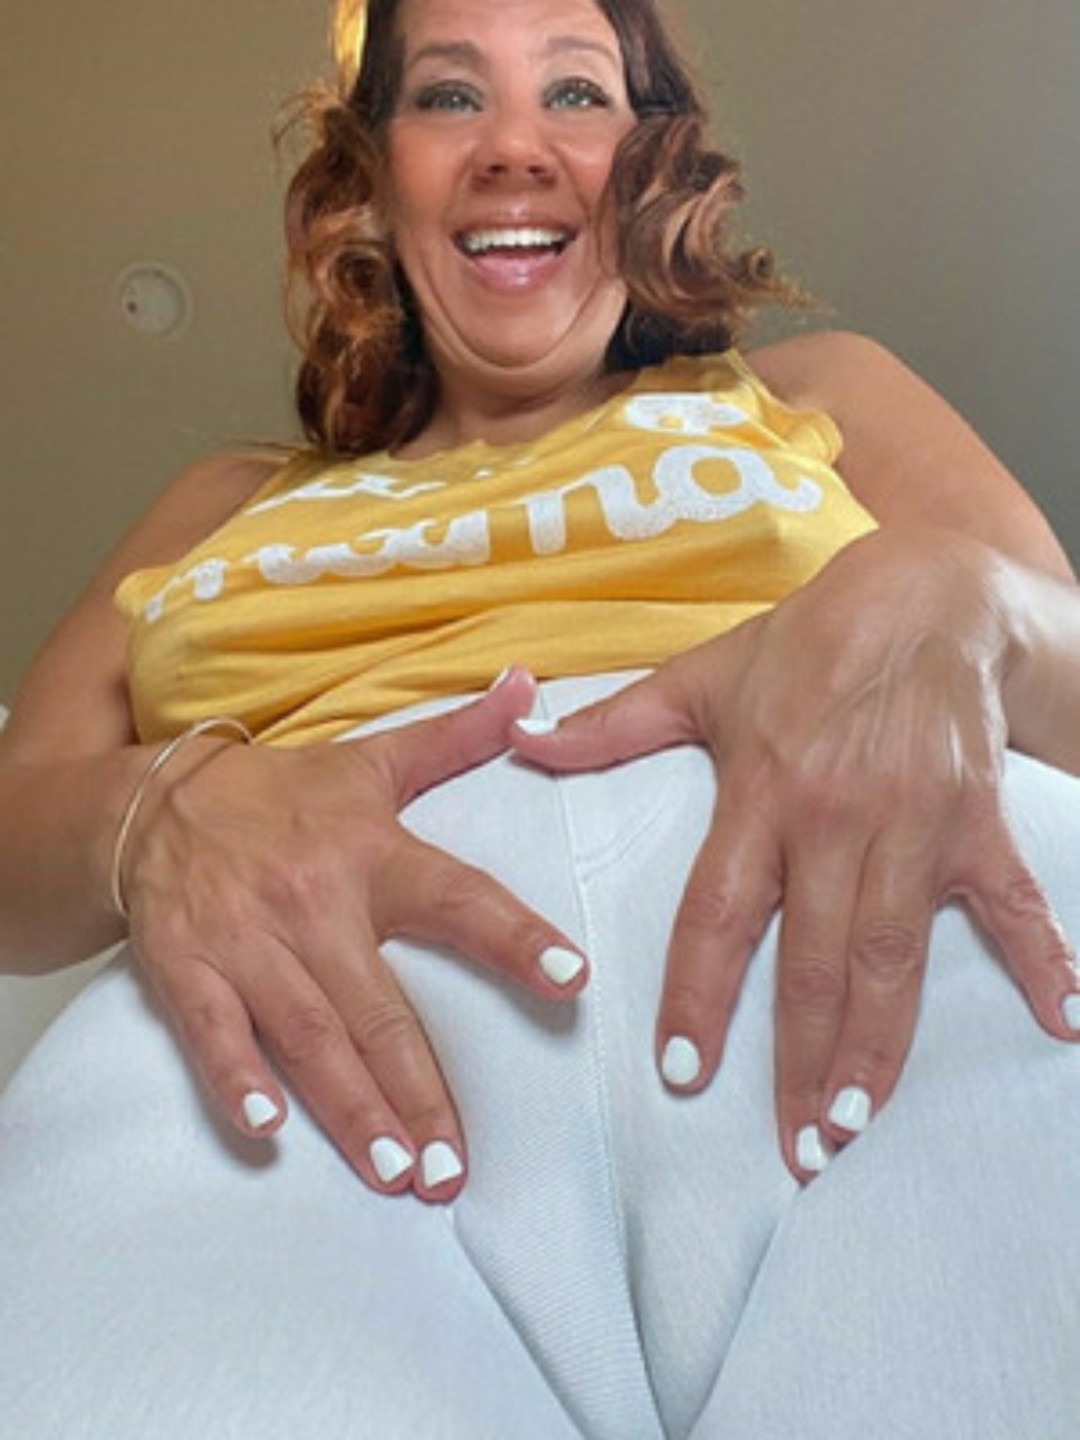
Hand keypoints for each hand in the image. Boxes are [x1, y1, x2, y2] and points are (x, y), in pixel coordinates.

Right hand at [121, 668, 586, 1201]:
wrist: (156, 803)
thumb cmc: (282, 795)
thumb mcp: (371, 761)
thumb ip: (457, 737)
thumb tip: (534, 688)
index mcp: (370, 853)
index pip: (456, 897)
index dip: (513, 937)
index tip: (569, 980)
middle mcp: (313, 901)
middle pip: (376, 1004)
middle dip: (418, 1088)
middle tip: (456, 1166)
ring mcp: (247, 941)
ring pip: (306, 1034)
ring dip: (350, 1109)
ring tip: (397, 1174)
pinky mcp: (188, 970)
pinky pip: (214, 1034)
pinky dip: (238, 1082)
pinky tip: (269, 1135)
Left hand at [512, 528, 1079, 1179]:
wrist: (922, 595)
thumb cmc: (807, 643)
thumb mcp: (702, 677)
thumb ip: (613, 725)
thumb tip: (522, 743)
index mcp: (761, 791)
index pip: (719, 911)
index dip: (700, 994)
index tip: (684, 1071)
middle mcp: (835, 818)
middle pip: (815, 958)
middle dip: (804, 1060)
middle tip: (796, 1146)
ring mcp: (914, 823)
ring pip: (897, 953)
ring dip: (882, 1045)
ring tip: (861, 1124)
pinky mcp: (978, 820)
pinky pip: (1015, 901)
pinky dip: (1043, 959)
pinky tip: (1062, 1023)